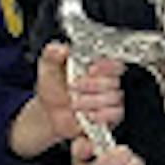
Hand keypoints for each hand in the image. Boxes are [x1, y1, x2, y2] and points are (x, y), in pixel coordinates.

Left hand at [11, 43, 125, 155]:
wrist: (49, 113)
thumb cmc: (53, 89)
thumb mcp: (48, 68)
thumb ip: (52, 55)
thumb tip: (60, 48)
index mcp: (97, 66)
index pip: (114, 62)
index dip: (106, 65)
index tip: (91, 69)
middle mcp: (106, 82)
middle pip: (114, 81)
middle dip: (93, 85)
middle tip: (74, 87)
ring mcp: (109, 100)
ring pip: (114, 98)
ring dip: (93, 101)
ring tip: (75, 103)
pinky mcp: (110, 117)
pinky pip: (115, 115)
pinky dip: (101, 115)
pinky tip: (87, 114)